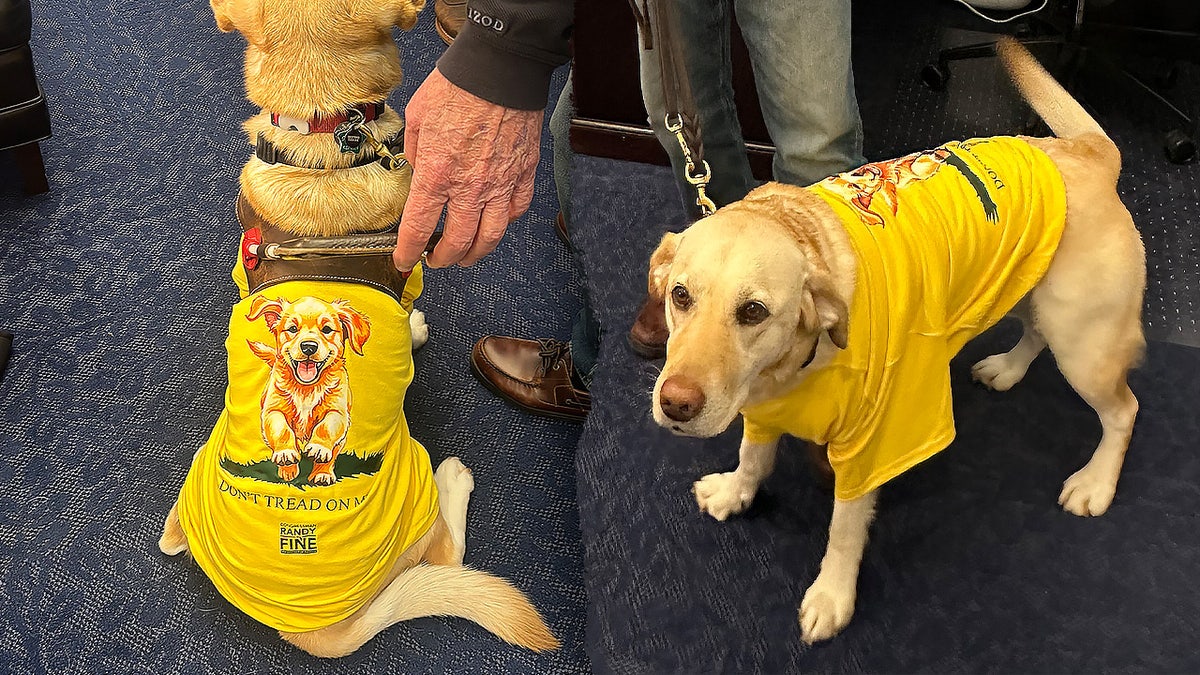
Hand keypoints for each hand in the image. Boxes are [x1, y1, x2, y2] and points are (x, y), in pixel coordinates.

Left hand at [394, 68, 544, 270]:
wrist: (499, 70)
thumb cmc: (457, 87)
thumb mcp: (417, 118)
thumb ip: (415, 153)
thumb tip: (420, 172)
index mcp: (437, 174)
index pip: (418, 228)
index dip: (407, 251)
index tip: (403, 259)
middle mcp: (470, 187)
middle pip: (457, 242)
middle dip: (443, 259)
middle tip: (436, 259)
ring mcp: (500, 184)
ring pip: (490, 237)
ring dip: (476, 253)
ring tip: (467, 256)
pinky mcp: (523, 174)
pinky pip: (516, 210)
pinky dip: (505, 223)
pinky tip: (496, 222)